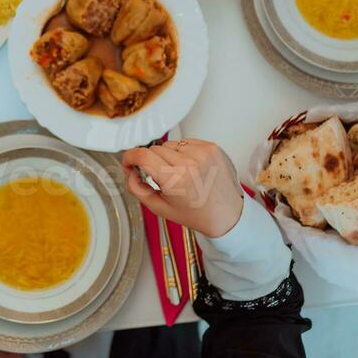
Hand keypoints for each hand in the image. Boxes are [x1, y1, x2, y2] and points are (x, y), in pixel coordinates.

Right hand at [121, 139, 243, 237]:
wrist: (228, 215)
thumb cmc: (197, 214)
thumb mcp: (160, 208)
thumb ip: (138, 189)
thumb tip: (130, 172)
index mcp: (176, 180)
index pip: (142, 155)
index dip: (129, 158)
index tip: (129, 163)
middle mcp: (190, 162)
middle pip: (153, 149)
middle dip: (150, 161)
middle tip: (159, 177)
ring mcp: (203, 152)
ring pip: (168, 144)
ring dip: (167, 156)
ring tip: (178, 173)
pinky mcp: (211, 147)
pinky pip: (184, 142)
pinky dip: (182, 152)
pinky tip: (189, 167)